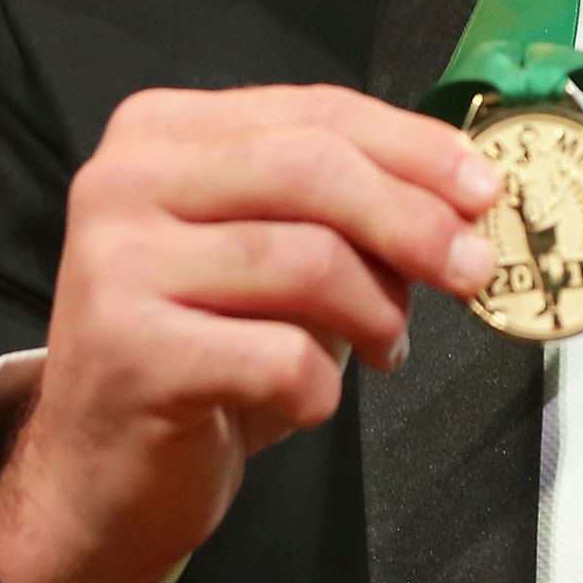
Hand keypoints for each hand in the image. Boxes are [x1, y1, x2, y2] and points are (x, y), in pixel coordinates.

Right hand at [0, 85, 502, 582]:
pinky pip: (279, 354)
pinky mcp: (130, 352)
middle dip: (413, 220)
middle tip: (473, 270)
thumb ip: (343, 207)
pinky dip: (321, 387)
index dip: (413, 149)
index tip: (484, 191)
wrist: (97, 469)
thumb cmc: (201, 350)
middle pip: (310, 168)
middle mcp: (125, 181)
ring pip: (305, 260)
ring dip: (376, 313)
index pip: (313, 112)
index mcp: (161, 132)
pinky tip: (307, 400)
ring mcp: (116, 264)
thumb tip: (462, 198)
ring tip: (385, 347)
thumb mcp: (269, 252)